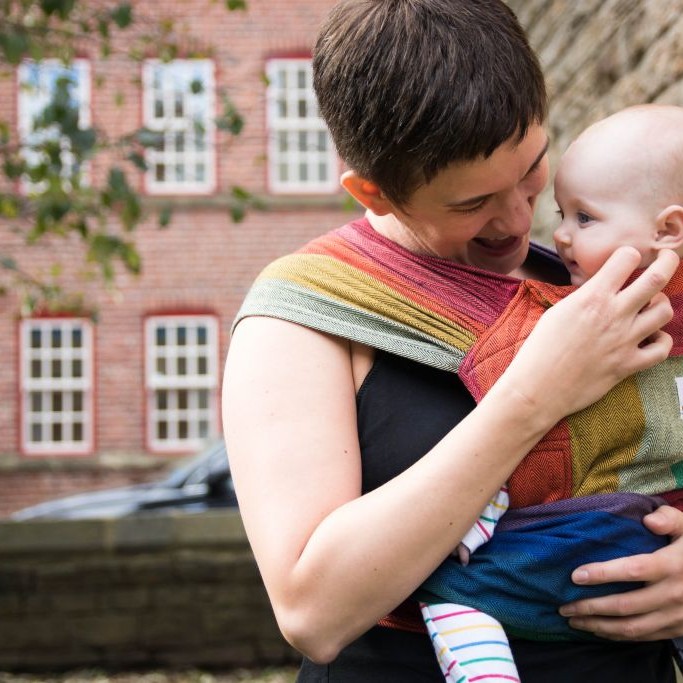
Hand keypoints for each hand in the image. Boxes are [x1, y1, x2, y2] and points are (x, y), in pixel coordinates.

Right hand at [500, 247, 677, 422]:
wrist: (537, 387)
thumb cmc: (539, 350)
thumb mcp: (557, 312)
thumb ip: (584, 298)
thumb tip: (599, 291)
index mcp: (592, 297)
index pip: (627, 258)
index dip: (629, 255)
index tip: (628, 258)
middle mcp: (614, 314)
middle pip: (658, 277)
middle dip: (668, 261)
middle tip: (667, 257)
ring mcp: (625, 340)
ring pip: (664, 311)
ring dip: (660, 303)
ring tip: (650, 305)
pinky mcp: (628, 365)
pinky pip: (662, 348)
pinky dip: (661, 340)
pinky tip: (650, 337)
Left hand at [559, 505, 682, 639]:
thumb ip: (669, 519)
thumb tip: (648, 520)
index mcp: (671, 566)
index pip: (632, 570)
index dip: (603, 573)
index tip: (575, 575)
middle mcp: (672, 594)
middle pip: (625, 605)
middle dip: (590, 607)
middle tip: (563, 606)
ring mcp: (675, 616)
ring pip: (631, 627)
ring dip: (599, 626)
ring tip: (572, 620)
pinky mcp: (677, 630)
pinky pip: (644, 637)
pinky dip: (618, 636)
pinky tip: (598, 629)